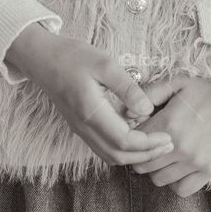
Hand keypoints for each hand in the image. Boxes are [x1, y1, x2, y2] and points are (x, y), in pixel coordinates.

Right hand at [5, 24, 175, 168]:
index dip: (149, 144)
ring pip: (110, 155)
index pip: (124, 141)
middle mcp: (84, 127)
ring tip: (156, 144)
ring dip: (134, 156)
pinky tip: (135, 135)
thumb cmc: (72, 56)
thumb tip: (147, 109)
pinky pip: (103, 147)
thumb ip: (127, 87)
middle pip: (118, 156)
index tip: (167, 137)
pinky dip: (122, 149)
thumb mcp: (104, 63)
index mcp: (91, 111)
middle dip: (146, 155)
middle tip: (169, 145)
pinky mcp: (79, 127)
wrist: (41, 58)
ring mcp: (80, 129)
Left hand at [129, 60, 210, 197]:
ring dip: (156, 169)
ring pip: (158, 179)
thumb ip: (149, 94)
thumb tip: (126, 110)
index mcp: (169, 123)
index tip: (138, 131)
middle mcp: (180, 147)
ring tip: (163, 155)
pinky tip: (177, 168)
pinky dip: (175, 182)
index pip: (134, 142)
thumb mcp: (177, 83)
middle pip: (142, 165)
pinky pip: (181, 189)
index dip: (131, 136)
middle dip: (141, 154)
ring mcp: (195, 162)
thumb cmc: (207, 91)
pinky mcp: (208, 172)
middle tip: (148, 145)